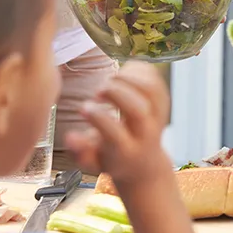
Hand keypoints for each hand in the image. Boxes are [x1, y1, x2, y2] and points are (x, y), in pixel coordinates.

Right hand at [65, 62, 171, 186]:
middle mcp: (146, 133)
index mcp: (127, 151)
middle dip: (116, 94)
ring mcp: (158, 115)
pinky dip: (137, 70)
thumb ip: (80, 153)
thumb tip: (69, 137)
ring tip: (109, 79)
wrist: (145, 162)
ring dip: (128, 78)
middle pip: (138, 110)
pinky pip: (154, 78)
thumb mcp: (94, 162)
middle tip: (98, 91)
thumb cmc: (113, 158)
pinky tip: (120, 74)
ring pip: (151, 90)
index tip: (83, 108)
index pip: (116, 133)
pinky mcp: (162, 100)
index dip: (98, 117)